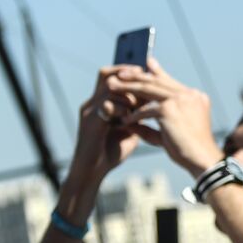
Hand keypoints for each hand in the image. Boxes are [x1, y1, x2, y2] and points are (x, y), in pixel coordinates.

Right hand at [67, 65, 147, 184]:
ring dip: (128, 95)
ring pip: (109, 88)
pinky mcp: (89, 121)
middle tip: (144, 81)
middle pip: (106, 74)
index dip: (128, 71)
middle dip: (127, 75)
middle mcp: (92, 103)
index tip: (148, 72)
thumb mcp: (128, 128)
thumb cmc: (110, 152)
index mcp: (100, 103)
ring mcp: (89, 111)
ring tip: (137, 107)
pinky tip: (128, 119)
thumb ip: (136, 114)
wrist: (92, 171)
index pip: (112, 76)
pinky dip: (122, 108)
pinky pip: (107, 105)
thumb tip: (153, 103)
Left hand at [109, 58, 223, 175]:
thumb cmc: (188, 149)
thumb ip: (152, 122)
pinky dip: (133, 115)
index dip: (156, 73)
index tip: (145, 64)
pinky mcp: (170, 110)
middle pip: (157, 81)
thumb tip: (129, 120)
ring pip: (149, 89)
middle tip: (120, 73)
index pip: (170, 82)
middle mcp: (190, 94)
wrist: (202, 160)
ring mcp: (181, 100)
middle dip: (136, 76)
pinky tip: (124, 120)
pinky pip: (145, 109)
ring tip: (111, 86)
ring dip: (128, 87)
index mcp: (195, 96)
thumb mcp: (170, 130)